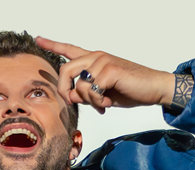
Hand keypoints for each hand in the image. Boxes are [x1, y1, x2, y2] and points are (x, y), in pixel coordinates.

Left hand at [35, 36, 174, 112]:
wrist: (155, 88)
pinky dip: (97, 102)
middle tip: (74, 102)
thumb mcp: (103, 95)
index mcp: (94, 60)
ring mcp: (103, 61)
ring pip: (79, 85)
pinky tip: (107, 104)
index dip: (53, 45)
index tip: (39, 40)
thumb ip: (85, 94)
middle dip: (64, 89)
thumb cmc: (131, 90)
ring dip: (88, 101)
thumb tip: (70, 96)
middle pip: (65, 69)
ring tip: (102, 105)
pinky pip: (91, 90)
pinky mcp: (109, 70)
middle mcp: (96, 56)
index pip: (70, 49)